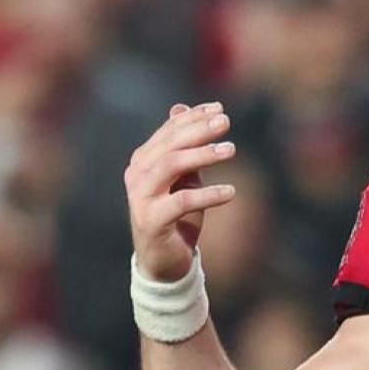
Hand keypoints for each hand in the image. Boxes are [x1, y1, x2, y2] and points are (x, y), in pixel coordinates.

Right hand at [124, 102, 238, 282]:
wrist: (163, 261)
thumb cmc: (177, 216)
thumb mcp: (183, 178)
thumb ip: (183, 148)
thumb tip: (180, 108)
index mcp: (144, 161)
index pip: (168, 132)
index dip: (193, 117)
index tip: (220, 108)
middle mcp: (137, 175)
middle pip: (170, 145)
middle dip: (199, 130)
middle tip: (226, 122)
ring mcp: (141, 198)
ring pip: (171, 166)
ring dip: (203, 155)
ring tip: (231, 150)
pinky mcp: (151, 221)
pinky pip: (182, 202)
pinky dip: (208, 194)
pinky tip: (231, 192)